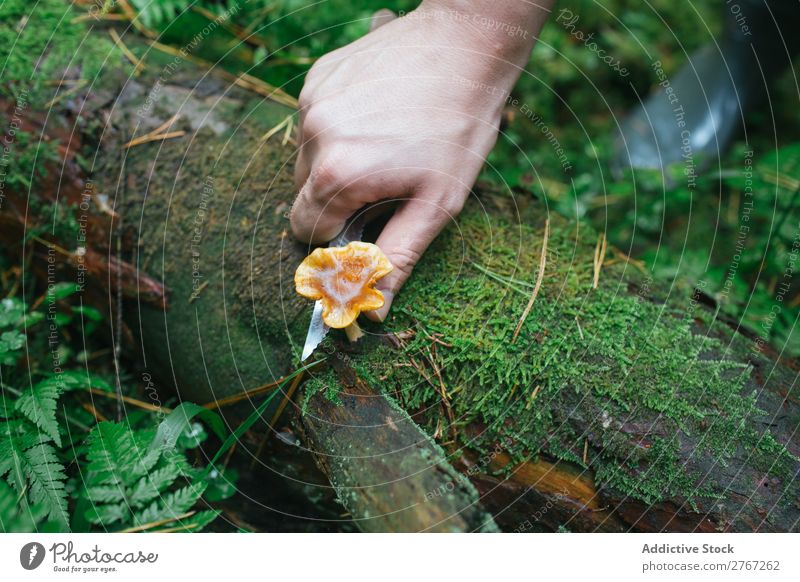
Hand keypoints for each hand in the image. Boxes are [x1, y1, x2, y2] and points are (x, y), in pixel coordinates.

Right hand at [290, 2, 546, 319]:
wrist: (467, 45)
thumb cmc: (459, 127)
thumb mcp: (437, 203)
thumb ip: (398, 258)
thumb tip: (374, 309)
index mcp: (338, 173)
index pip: (307, 230)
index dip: (337, 237)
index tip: (365, 228)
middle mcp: (314, 135)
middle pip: (303, 195)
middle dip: (336, 202)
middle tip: (382, 187)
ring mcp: (312, 101)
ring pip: (306, 158)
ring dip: (335, 164)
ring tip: (383, 148)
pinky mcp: (319, 77)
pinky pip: (314, 122)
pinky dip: (337, 131)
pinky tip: (376, 118)